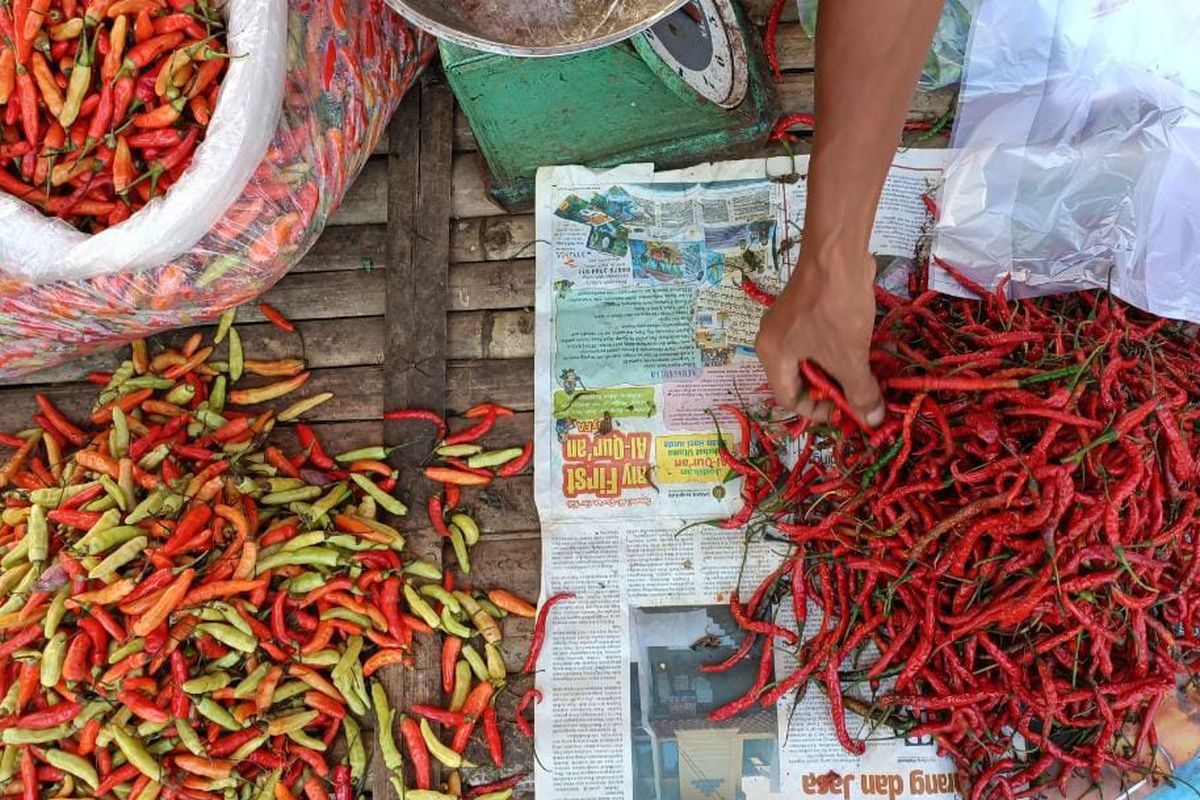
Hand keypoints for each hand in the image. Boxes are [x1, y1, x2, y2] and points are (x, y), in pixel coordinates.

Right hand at [754, 249, 884, 425]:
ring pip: (813, 359)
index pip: (789, 398)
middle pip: (800, 379)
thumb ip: (860, 392)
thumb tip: (872, 421)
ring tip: (866, 375)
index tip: (847, 412)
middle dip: (832, 390)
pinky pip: (820, 340)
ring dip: (839, 370)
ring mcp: (790, 322)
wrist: (838, 254)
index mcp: (772, 356)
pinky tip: (863, 351)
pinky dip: (839, 350)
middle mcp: (774, 340)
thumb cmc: (835, 310)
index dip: (818, 410)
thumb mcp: (849, 358)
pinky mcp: (807, 308)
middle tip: (860, 396)